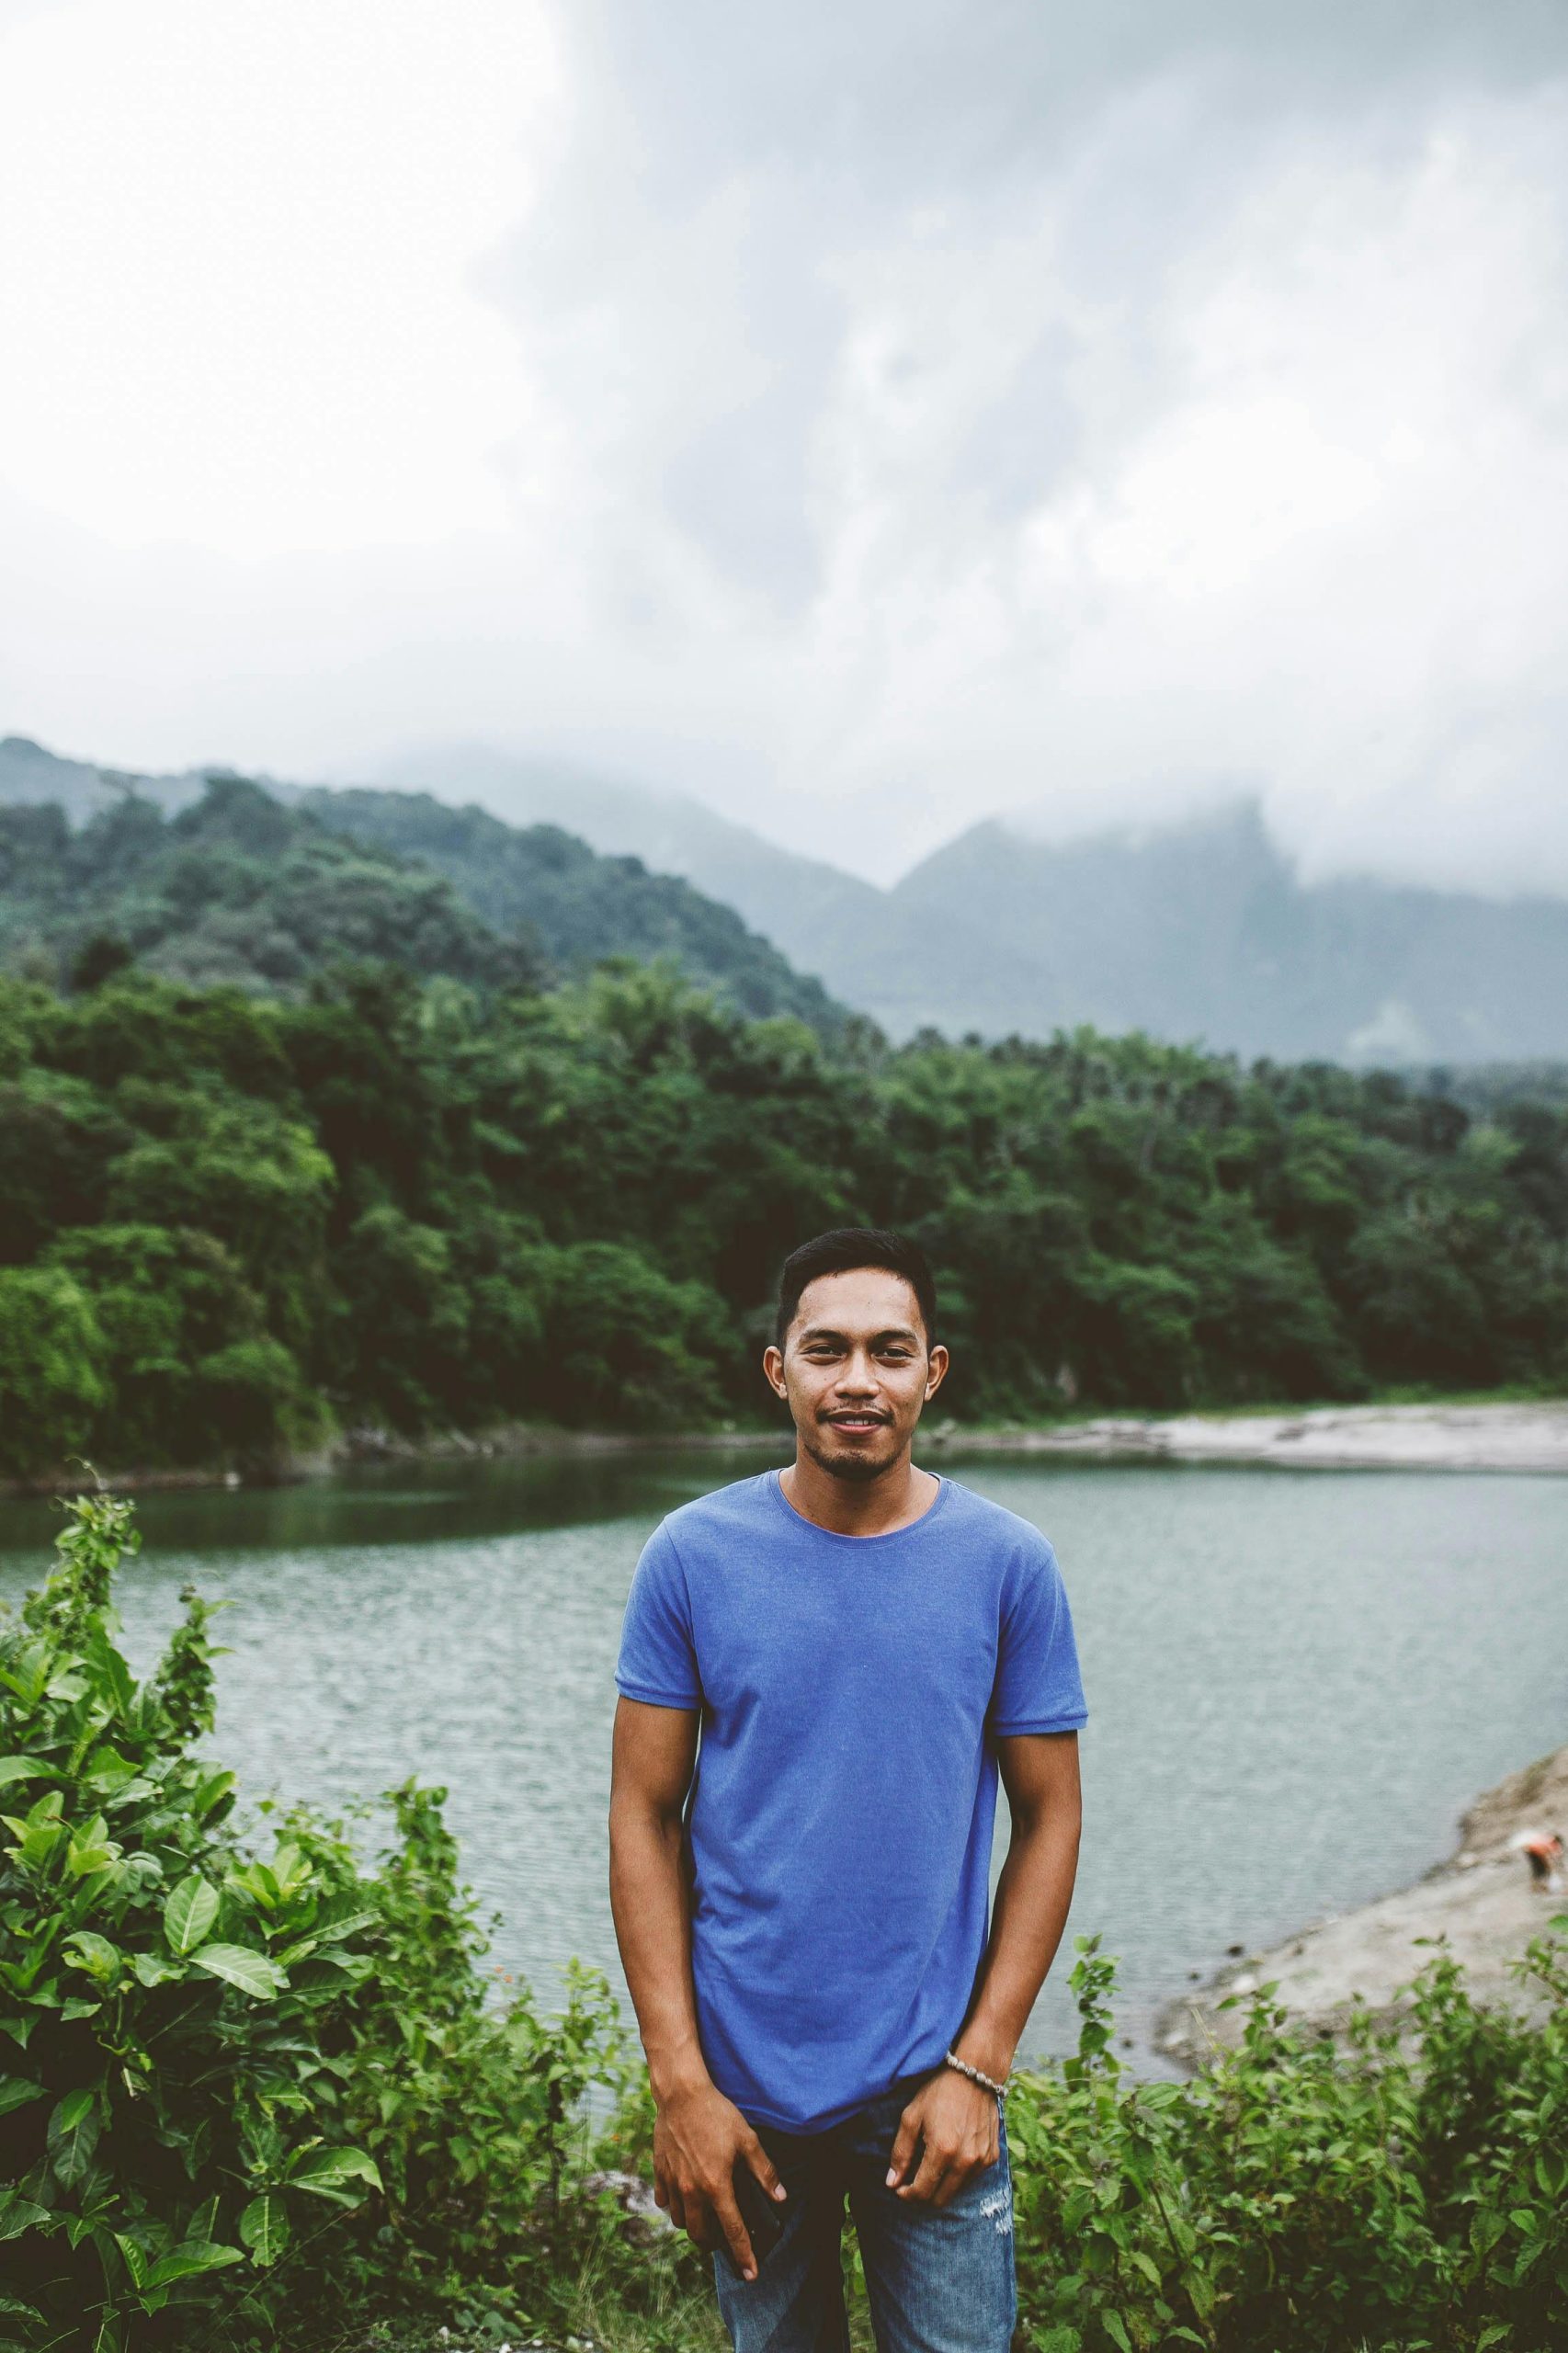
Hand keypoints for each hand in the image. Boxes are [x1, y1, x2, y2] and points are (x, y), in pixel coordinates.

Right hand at [652, 2076, 785, 2279]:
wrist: (681, 2094)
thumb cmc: (717, 2114)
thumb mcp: (748, 2139)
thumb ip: (765, 2172)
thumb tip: (780, 2197)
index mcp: (716, 2186)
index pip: (733, 2232)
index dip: (743, 2255)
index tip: (750, 2275)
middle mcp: (692, 2191)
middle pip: (700, 2236)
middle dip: (714, 2245)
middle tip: (724, 2239)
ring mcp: (673, 2183)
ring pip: (681, 2222)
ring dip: (694, 2226)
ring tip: (706, 2217)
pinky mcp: (660, 2172)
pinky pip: (665, 2202)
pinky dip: (675, 2206)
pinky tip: (685, 2196)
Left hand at [885, 2067, 999, 2207]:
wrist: (975, 2075)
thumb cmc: (939, 2092)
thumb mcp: (912, 2116)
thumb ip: (901, 2152)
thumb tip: (891, 2184)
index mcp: (942, 2151)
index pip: (922, 2192)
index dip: (906, 2195)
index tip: (899, 2188)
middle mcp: (965, 2161)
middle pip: (939, 2199)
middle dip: (923, 2195)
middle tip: (913, 2181)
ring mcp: (981, 2160)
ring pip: (956, 2191)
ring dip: (941, 2186)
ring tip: (931, 2166)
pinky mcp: (991, 2157)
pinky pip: (971, 2178)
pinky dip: (958, 2175)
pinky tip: (951, 2155)